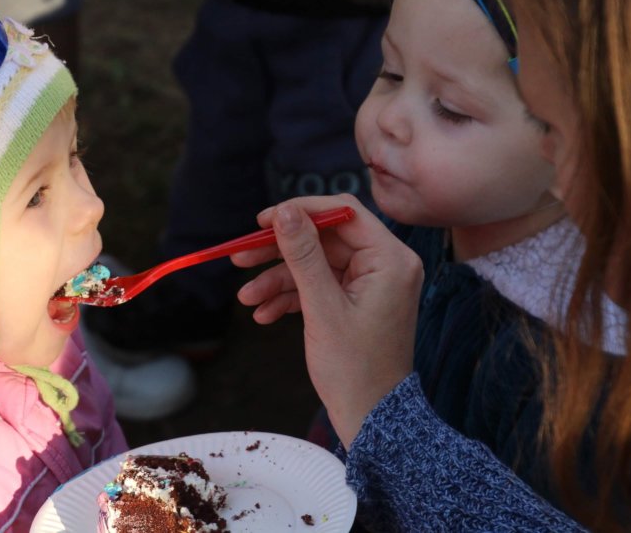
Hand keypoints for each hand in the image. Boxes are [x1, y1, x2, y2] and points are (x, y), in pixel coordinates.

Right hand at [232, 195, 422, 445]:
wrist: (370, 418)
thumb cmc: (354, 368)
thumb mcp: (322, 308)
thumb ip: (302, 256)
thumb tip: (284, 212)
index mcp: (390, 259)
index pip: (343, 213)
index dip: (300, 211)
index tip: (263, 221)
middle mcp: (385, 265)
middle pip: (323, 239)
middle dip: (280, 252)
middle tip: (240, 256)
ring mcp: (370, 284)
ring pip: (314, 264)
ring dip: (278, 279)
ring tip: (246, 298)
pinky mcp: (356, 300)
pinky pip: (318, 285)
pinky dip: (290, 296)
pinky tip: (264, 314)